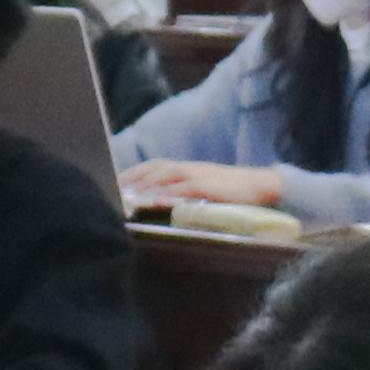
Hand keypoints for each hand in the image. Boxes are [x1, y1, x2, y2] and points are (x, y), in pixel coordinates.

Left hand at [125, 160, 286, 208]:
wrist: (259, 185)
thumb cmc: (228, 190)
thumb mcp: (199, 187)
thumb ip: (179, 191)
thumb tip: (157, 202)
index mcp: (181, 167)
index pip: (149, 167)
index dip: (129, 175)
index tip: (110, 184)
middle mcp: (185, 168)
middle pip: (151, 171)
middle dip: (130, 181)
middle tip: (110, 192)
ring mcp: (196, 176)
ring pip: (164, 178)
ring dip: (144, 187)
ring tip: (126, 197)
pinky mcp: (207, 187)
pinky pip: (184, 190)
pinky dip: (169, 194)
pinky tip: (155, 201)